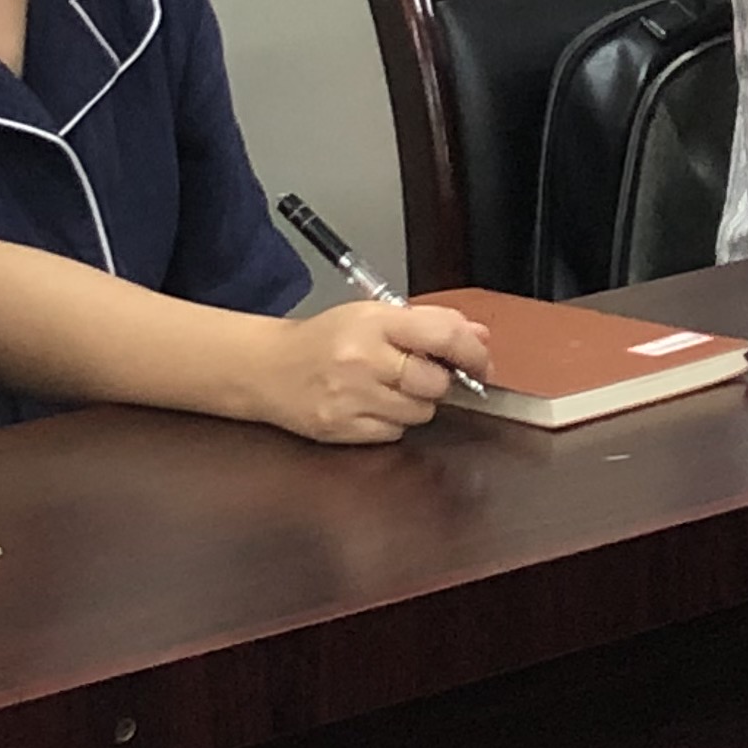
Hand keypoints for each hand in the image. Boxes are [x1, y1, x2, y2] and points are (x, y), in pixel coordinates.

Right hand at [255, 298, 493, 445]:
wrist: (266, 368)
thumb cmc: (323, 339)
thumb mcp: (374, 314)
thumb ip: (431, 322)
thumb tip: (479, 336)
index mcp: (375, 322)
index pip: (444, 336)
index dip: (473, 352)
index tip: (481, 362)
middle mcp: (363, 360)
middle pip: (436, 382)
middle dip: (438, 380)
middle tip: (420, 372)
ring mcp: (352, 398)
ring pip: (420, 412)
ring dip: (416, 402)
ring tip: (390, 387)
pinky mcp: (343, 429)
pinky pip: (395, 433)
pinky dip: (393, 421)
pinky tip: (372, 405)